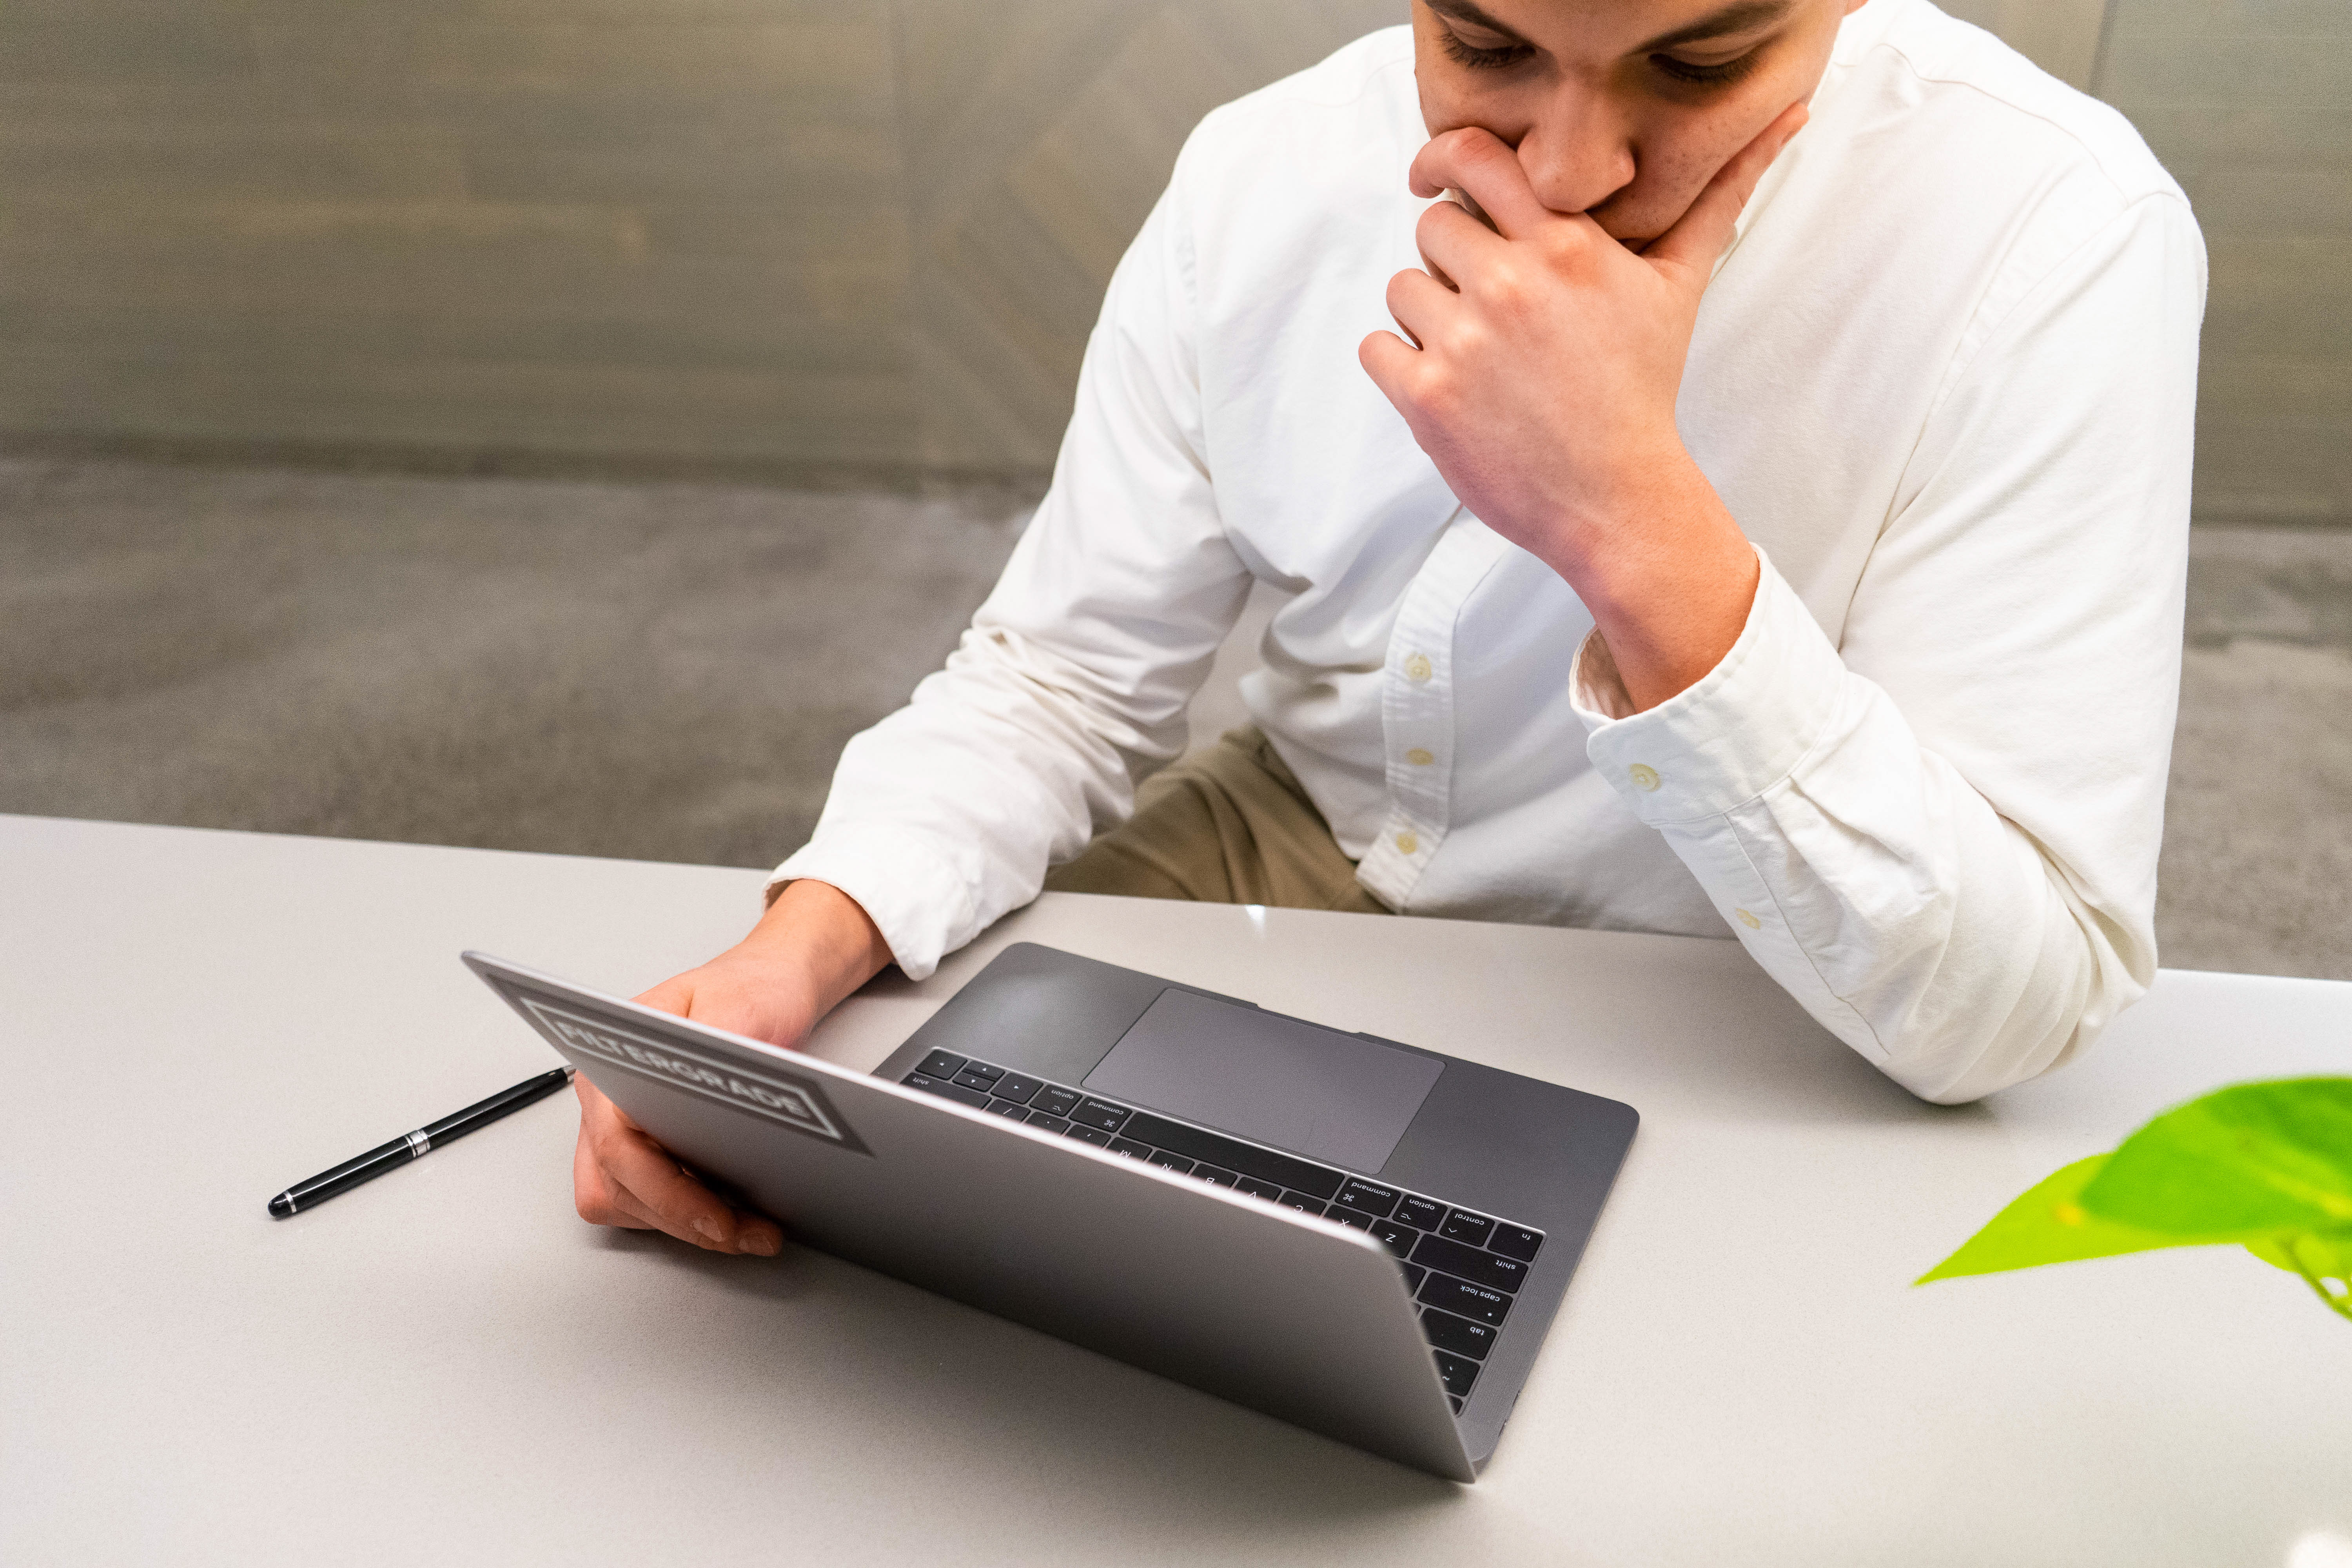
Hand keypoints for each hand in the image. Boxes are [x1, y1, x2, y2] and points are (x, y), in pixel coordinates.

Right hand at [571, 879, 892, 1254]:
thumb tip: (717, 1077)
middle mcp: (606, 1100)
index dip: (666, 1195)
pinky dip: (685, 1217)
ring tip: (749, 1229)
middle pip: (618, 1188)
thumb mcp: (745, 1003)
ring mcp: (620, 1128)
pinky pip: (644, 1204)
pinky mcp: (646, 1148)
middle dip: (685, 1221)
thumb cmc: (750, 988)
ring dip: (684, 1226)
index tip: (716, 1220)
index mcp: (614, 1064)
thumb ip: (725, 1038)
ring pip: (626, 1204)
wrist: (768, 986)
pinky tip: (730, 1213)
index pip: (619, 1148)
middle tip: (750, 1233)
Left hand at [1359, 104, 1805, 709]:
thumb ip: (1716, 198)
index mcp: (1565, 246)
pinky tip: (1450, 384)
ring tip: (1480, 355)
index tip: (1432, 175)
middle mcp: (1511, 284)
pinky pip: (1375, 347)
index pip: (1477, 158)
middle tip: (1491, 305)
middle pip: (1434, 224)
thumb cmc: (1643, 390)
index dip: (1444, 159)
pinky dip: (1399, 364)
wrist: (1618, 498)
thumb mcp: (1680, 285)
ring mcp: (1464, 341)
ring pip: (1402, 286)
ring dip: (1428, 316)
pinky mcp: (1426, 396)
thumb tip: (1781, 125)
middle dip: (1453, 259)